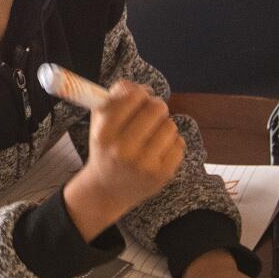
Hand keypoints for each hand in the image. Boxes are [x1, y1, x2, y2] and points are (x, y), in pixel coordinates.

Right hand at [78, 81, 184, 210]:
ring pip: (170, 126)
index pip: (132, 96)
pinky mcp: (162, 175)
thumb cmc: (106, 149)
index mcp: (104, 134)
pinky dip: (171, 143)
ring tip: (153, 136)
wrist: (108, 190)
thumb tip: (142, 87)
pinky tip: (159, 151)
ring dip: (164, 126)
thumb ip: (115, 97)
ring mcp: (144, 165)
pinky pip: (179, 144)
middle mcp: (122, 150)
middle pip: (156, 108)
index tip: (140, 98)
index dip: (140, 93)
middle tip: (151, 114)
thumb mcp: (99, 122)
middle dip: (156, 107)